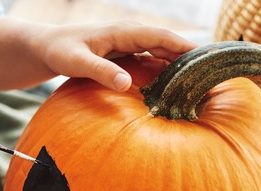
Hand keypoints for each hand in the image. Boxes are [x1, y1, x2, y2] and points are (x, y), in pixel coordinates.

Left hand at [36, 21, 197, 90]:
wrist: (46, 48)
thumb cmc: (59, 52)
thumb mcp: (77, 63)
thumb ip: (100, 72)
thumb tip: (127, 84)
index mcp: (124, 32)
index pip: (163, 37)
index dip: (186, 47)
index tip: (208, 60)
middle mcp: (131, 34)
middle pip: (169, 44)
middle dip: (191, 58)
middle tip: (214, 77)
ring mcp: (130, 44)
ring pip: (163, 52)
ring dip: (181, 65)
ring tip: (202, 84)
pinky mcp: (127, 55)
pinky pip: (154, 60)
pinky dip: (167, 71)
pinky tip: (177, 88)